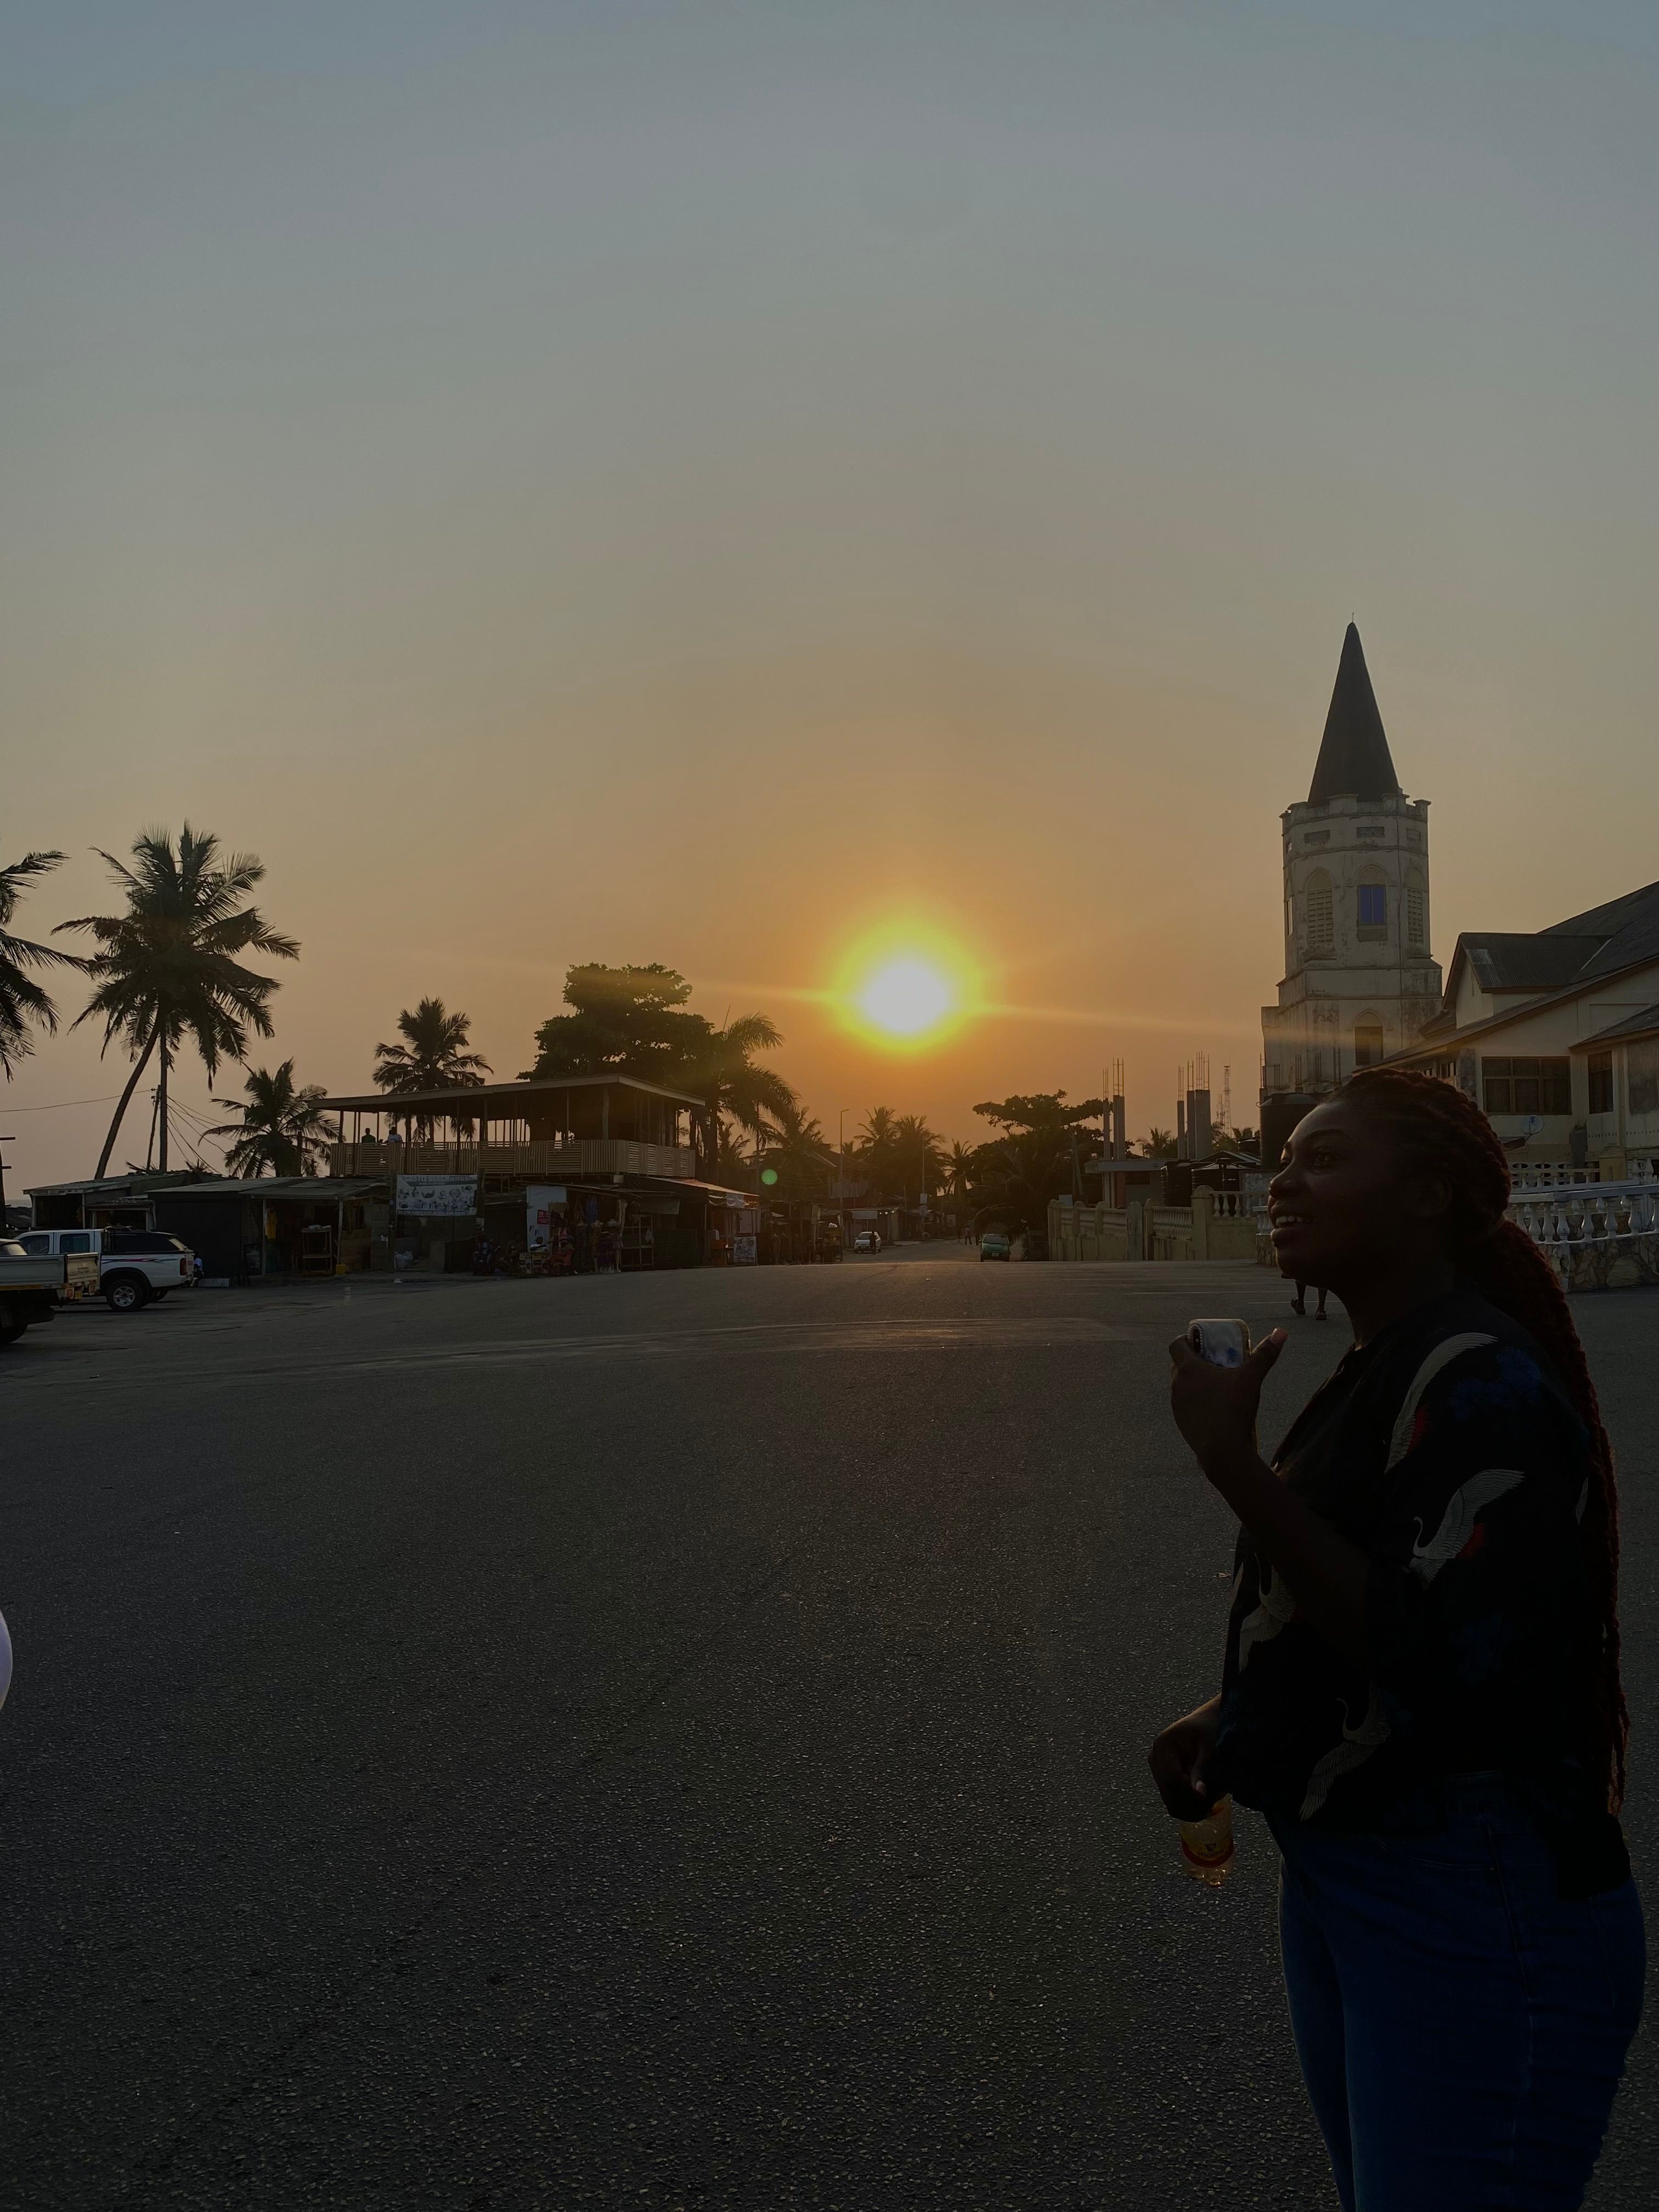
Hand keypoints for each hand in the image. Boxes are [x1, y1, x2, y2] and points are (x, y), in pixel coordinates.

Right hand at [1148, 1697, 1220, 1819]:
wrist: (1208, 1721)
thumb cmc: (1209, 1728)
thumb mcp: (1208, 1746)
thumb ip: (1202, 1768)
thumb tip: (1199, 1793)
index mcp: (1162, 1745)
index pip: (1172, 1778)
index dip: (1191, 1792)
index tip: (1213, 1796)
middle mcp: (1155, 1758)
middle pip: (1169, 1793)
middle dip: (1193, 1803)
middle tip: (1216, 1804)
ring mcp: (1158, 1770)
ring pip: (1170, 1802)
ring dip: (1193, 1809)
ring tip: (1214, 1802)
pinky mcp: (1165, 1779)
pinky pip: (1174, 1802)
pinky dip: (1190, 1808)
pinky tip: (1207, 1803)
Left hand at [1167, 1328, 1285, 1475]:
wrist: (1222, 1451)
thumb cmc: (1234, 1410)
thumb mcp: (1251, 1379)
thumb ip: (1265, 1355)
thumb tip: (1281, 1332)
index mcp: (1188, 1369)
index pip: (1176, 1345)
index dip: (1186, 1340)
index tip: (1201, 1342)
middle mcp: (1177, 1385)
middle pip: (1178, 1365)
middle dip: (1193, 1360)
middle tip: (1214, 1362)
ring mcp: (1176, 1405)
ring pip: (1181, 1386)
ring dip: (1194, 1382)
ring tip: (1216, 1385)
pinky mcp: (1181, 1422)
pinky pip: (1186, 1405)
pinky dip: (1196, 1401)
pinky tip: (1214, 1407)